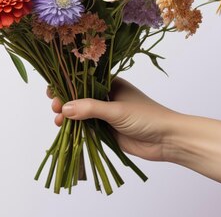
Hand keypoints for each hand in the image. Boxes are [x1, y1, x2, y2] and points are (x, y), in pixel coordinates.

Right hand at [47, 78, 179, 161]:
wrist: (168, 140)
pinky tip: (65, 130)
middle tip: (55, 107)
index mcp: (110, 83)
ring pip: (80, 113)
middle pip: (78, 96)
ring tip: (58, 121)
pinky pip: (86, 128)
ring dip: (67, 116)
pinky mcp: (106, 131)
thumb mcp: (116, 110)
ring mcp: (105, 114)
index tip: (52, 90)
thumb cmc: (147, 117)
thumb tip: (65, 108)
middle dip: (64, 101)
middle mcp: (106, 96)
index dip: (66, 83)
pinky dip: (75, 129)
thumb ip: (90, 109)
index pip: (82, 80)